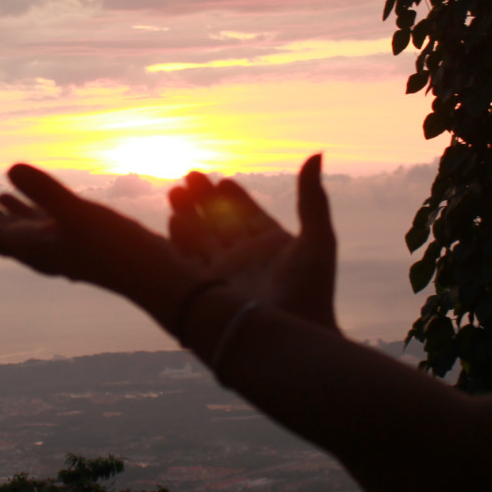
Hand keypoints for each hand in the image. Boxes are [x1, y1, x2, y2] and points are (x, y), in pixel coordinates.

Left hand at [0, 164, 192, 317]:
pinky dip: (16, 205)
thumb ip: (45, 192)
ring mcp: (52, 244)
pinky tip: (8, 194)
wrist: (155, 276)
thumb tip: (8, 168)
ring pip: (6, 224)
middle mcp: (35, 248)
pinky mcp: (70, 238)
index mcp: (29, 247)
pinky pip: (33, 221)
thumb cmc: (119, 249)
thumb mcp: (81, 215)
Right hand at [167, 154, 337, 329]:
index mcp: (274, 248)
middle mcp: (248, 260)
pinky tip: (174, 218)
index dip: (235, 198)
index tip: (222, 180)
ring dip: (189, 214)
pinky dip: (181, 239)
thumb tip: (316, 153)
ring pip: (203, 238)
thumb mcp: (317, 237)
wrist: (291, 338)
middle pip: (222, 224)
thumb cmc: (310, 291)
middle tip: (191, 176)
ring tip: (176, 191)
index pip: (249, 217)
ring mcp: (227, 275)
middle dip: (205, 201)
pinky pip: (190, 260)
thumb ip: (312, 197)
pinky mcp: (209, 290)